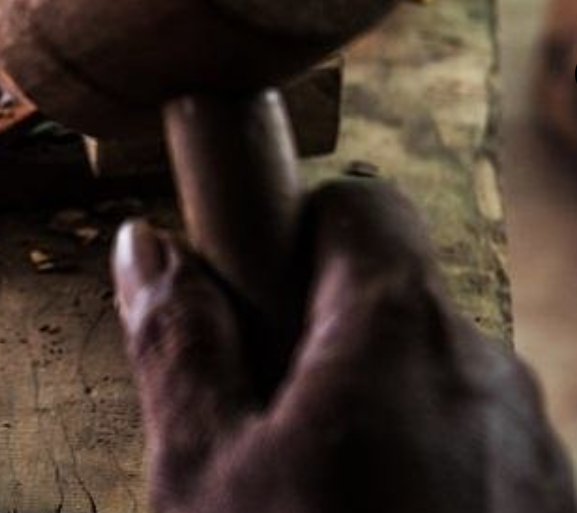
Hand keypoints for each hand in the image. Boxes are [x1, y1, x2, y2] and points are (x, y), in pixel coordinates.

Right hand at [112, 179, 574, 512]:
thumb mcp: (203, 469)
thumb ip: (178, 340)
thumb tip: (149, 245)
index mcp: (397, 333)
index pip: (358, 204)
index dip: (289, 229)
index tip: (243, 292)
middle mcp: (487, 371)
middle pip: (389, 299)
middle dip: (314, 340)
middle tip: (253, 427)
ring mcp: (535, 447)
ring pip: (428, 383)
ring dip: (364, 412)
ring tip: (307, 502)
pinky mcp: (552, 505)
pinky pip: (473, 450)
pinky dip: (420, 468)